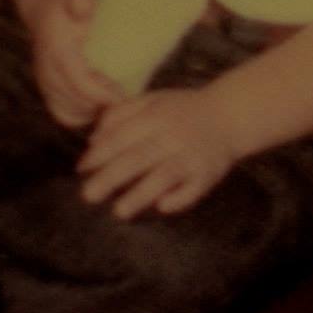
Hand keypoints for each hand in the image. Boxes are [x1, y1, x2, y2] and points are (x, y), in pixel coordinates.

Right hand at [25, 0, 122, 126]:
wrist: (46, 11)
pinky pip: (65, 116)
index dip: (103, 94)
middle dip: (102, 103)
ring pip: (72, 113)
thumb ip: (80, 1)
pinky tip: (97, 101)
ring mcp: (45, 84)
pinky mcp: (48, 93)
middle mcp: (46, 72)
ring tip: (110, 95)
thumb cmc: (67, 3)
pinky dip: (83, 114)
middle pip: (78, 102)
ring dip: (93, 110)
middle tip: (123, 95)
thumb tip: (84, 5)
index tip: (124, 96)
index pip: (80, 83)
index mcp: (56, 51)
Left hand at [77, 86, 237, 218]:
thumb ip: (122, 114)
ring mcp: (191, 156)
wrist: (230, 114)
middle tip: (88, 195)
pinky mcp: (208, 174)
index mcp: (157, 116)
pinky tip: (162, 207)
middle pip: (138, 158)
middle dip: (112, 177)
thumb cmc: (184, 109)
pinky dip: (179, 198)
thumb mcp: (153, 100)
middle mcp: (172, 136)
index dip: (101, 152)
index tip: (82, 168)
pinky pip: (193, 189)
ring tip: (119, 211)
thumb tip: (93, 138)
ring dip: (141, 193)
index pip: (123, 135)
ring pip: (164, 176)